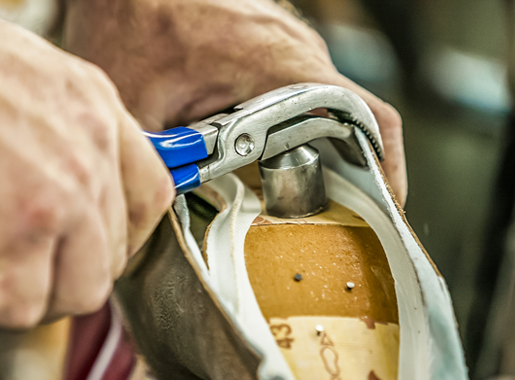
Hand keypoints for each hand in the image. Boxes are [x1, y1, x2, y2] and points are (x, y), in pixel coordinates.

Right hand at [0, 1, 172, 326]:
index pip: (149, 198)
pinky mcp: (21, 224)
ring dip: (25, 299)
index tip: (75, 250)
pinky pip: (19, 305)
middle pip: (114, 256)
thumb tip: (48, 187)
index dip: (117, 239)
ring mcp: (66, 189)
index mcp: (98, 112)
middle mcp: (93, 150)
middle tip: (8, 269)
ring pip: (81, 292)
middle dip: (60, 277)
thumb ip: (56, 134)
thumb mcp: (24, 80)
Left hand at [63, 0, 406, 202]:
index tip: (383, 215)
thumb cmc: (128, 24)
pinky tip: (263, 158)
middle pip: (353, 120)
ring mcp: (286, 43)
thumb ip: (160, 163)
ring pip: (326, 107)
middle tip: (329, 222)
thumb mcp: (139, 109)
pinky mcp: (270, 44)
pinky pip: (301, 91)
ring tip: (295, 196)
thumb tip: (169, 214)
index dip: (386, 171)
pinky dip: (295, 128)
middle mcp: (295, 48)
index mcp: (279, 62)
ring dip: (319, 152)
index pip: (367, 117)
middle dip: (349, 176)